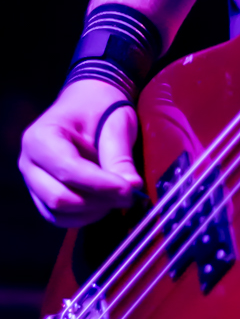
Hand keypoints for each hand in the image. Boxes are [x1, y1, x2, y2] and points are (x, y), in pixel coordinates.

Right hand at [19, 80, 141, 226]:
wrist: (88, 101)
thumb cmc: (99, 107)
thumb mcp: (115, 123)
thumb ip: (119, 155)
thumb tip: (132, 186)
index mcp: (40, 137)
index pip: (68, 170)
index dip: (100, 184)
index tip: (129, 189)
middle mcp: (29, 162)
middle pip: (58, 197)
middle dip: (97, 201)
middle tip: (128, 196)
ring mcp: (32, 180)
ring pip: (58, 212)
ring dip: (91, 212)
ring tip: (118, 198)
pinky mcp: (41, 194)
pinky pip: (58, 217)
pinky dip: (83, 216)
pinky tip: (105, 203)